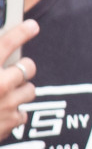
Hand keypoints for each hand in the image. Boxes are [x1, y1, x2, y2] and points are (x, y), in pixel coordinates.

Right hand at [1, 18, 38, 132]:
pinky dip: (13, 112)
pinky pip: (23, 112)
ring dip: (19, 90)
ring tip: (3, 93)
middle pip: (28, 67)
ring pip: (30, 90)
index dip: (21, 32)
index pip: (6, 43)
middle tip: (11, 70)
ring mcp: (7, 104)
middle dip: (21, 67)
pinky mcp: (11, 122)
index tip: (32, 26)